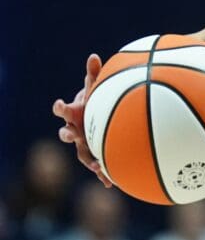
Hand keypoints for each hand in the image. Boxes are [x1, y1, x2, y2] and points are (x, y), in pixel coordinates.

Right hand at [52, 54, 111, 187]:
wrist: (95, 116)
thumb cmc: (95, 100)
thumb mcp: (95, 87)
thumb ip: (93, 74)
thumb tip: (93, 56)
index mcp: (74, 114)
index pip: (63, 110)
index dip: (60, 108)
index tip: (59, 104)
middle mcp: (75, 130)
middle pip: (66, 134)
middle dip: (67, 134)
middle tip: (70, 134)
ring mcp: (83, 144)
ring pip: (81, 154)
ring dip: (88, 160)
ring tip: (97, 166)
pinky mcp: (93, 154)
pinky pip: (97, 165)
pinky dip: (103, 174)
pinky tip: (111, 183)